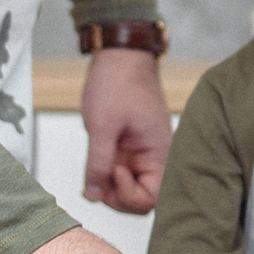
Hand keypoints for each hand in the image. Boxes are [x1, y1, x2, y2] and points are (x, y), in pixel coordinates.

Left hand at [80, 48, 171, 212]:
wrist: (119, 54)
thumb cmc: (118, 82)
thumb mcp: (102, 126)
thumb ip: (98, 165)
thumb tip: (93, 195)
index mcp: (159, 152)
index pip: (151, 199)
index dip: (127, 194)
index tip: (112, 171)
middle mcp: (155, 156)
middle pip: (142, 199)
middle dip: (117, 195)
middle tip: (97, 177)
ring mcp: (142, 152)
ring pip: (129, 186)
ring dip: (109, 184)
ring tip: (94, 168)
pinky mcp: (130, 147)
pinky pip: (122, 171)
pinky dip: (106, 173)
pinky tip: (95, 163)